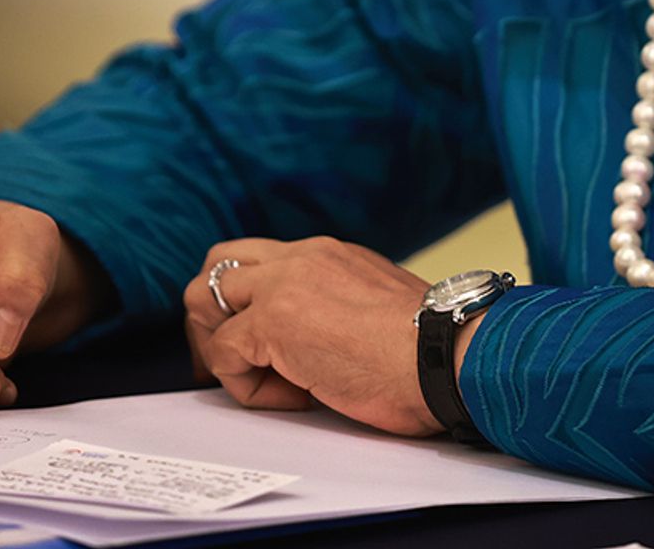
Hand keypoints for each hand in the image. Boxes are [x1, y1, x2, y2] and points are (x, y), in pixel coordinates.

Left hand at [181, 236, 458, 436]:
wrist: (450, 358)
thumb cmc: (431, 351)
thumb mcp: (375, 308)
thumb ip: (337, 307)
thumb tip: (315, 343)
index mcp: (329, 254)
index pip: (259, 261)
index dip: (247, 306)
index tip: (264, 349)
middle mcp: (302, 257)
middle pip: (218, 263)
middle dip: (212, 314)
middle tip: (232, 361)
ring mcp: (284, 285)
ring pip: (203, 298)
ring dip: (220, 346)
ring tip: (263, 382)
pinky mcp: (274, 321)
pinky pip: (224, 354)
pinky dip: (246, 386)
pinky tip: (295, 398)